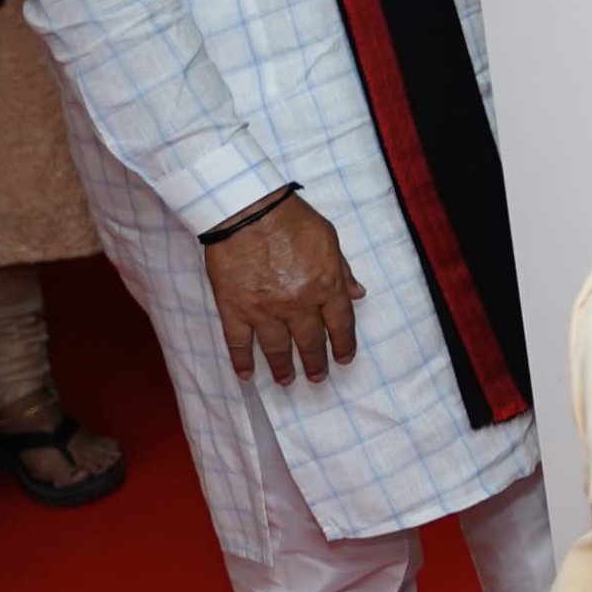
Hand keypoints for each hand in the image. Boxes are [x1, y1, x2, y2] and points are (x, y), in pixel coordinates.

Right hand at [205, 195, 364, 383]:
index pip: (341, 324)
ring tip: (288, 381)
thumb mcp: (329, 240)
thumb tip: (358, 293)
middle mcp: (298, 304)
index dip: (344, 344)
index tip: (344, 359)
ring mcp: (264, 310)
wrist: (247, 211)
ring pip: (276, 348)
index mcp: (326, 286)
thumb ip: (343, 270)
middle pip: (310, 341)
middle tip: (318, 377)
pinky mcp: (234, 309)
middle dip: (316, 362)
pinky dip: (242, 361)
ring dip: (283, 368)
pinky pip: (238, 342)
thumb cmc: (291, 219)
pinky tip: (247, 375)